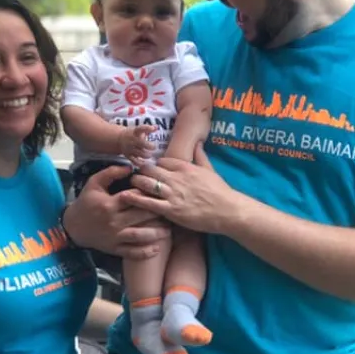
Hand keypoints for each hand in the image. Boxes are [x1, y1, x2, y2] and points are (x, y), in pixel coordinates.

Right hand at [62, 164, 169, 259]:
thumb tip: (130, 167)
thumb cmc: (86, 202)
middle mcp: (113, 222)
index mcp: (109, 204)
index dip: (148, 194)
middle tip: (171, 210)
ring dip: (156, 234)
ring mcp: (114, 237)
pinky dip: (145, 252)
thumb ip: (111, 172)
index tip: (161, 191)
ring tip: (168, 229)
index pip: (133, 198)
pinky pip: (131, 252)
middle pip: (140, 216)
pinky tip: (157, 248)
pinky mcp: (114, 248)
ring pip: (139, 236)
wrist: (73, 226)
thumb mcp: (94, 183)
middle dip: (158, 213)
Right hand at [119, 125, 156, 164]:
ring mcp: (130, 148)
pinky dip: (141, 163)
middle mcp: (132, 140)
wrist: (119, 139)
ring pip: (140, 153)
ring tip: (150, 154)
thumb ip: (148, 129)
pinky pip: (135, 161)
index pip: (141, 128)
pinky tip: (145, 162)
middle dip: (150, 146)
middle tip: (154, 147)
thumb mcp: (139, 130)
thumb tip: (157, 127)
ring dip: (147, 155)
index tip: (153, 128)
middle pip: (141, 143)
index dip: (147, 128)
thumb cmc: (133, 134)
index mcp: (135, 132)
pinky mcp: (128, 156)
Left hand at [121, 144, 236, 233]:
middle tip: (134, 176)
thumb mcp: (210, 169)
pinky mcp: (171, 210)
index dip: (154, 165)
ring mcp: (173, 194)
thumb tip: (198, 143)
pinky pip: (149, 203)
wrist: (228, 211)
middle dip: (141, 172)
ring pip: (146, 184)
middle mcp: (176, 178)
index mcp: (185, 167)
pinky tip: (126, 198)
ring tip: (128, 185)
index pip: (162, 161)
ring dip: (135, 183)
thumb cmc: (221, 191)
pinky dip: (136, 199)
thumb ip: (201, 156)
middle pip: (150, 170)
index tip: (150, 170)